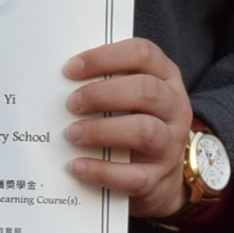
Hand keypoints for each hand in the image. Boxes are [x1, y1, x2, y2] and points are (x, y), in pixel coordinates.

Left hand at [62, 38, 194, 223]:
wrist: (160, 177)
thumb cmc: (133, 122)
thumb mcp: (129, 96)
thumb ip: (105, 82)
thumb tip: (59, 80)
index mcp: (165, 78)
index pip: (143, 54)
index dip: (105, 57)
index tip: (71, 69)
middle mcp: (174, 108)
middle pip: (146, 91)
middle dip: (102, 94)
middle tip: (72, 104)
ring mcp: (171, 144)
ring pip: (145, 131)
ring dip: (102, 131)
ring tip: (73, 133)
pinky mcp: (159, 178)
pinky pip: (134, 176)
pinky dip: (102, 171)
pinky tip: (78, 165)